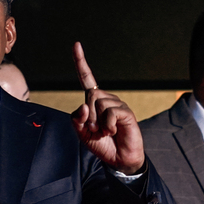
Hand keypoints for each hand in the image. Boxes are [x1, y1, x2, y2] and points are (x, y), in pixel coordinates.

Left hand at [69, 42, 143, 173]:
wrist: (118, 159)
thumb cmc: (102, 144)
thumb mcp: (82, 133)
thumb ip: (77, 120)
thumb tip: (84, 106)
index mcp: (95, 101)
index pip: (87, 78)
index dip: (81, 63)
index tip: (76, 45)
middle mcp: (107, 98)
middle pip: (90, 95)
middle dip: (89, 116)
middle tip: (96, 130)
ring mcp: (118, 104)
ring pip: (99, 104)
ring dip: (98, 123)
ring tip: (106, 132)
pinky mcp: (126, 112)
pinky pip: (110, 113)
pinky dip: (107, 126)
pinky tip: (113, 132)